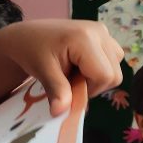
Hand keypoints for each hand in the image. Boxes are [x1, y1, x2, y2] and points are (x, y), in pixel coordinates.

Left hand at [0, 20, 123, 115]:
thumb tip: (61, 112)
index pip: (105, 76)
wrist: (26, 35)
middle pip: (114, 73)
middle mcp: (99, 31)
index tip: (68, 88)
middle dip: (93, 84)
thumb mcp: (42, 71)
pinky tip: (79, 65)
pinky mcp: (102, 33)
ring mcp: (102, 31)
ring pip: (115, 66)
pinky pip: (112, 58)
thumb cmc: (31, 50)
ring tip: (73, 72)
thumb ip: (57, 91)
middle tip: (69, 81)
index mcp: (85, 38)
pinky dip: (98, 67)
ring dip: (97, 76)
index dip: (89, 89)